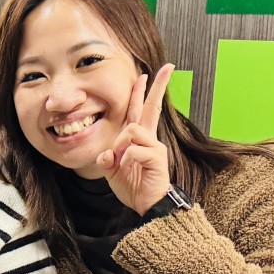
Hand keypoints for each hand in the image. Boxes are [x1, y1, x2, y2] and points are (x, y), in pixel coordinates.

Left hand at [96, 63, 175, 214]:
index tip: (146, 75)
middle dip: (158, 86)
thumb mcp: (112, 171)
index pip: (140, 111)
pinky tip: (128, 168)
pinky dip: (125, 158)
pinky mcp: (157, 157)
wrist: (147, 206)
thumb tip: (107, 154)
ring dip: (120, 144)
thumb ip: (107, 158)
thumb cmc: (133, 187)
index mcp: (138, 139)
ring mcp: (155, 147)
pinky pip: (133, 149)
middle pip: (152, 107)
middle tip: (167, 68)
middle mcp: (149, 139)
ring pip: (132, 130)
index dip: (142, 93)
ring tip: (120, 161)